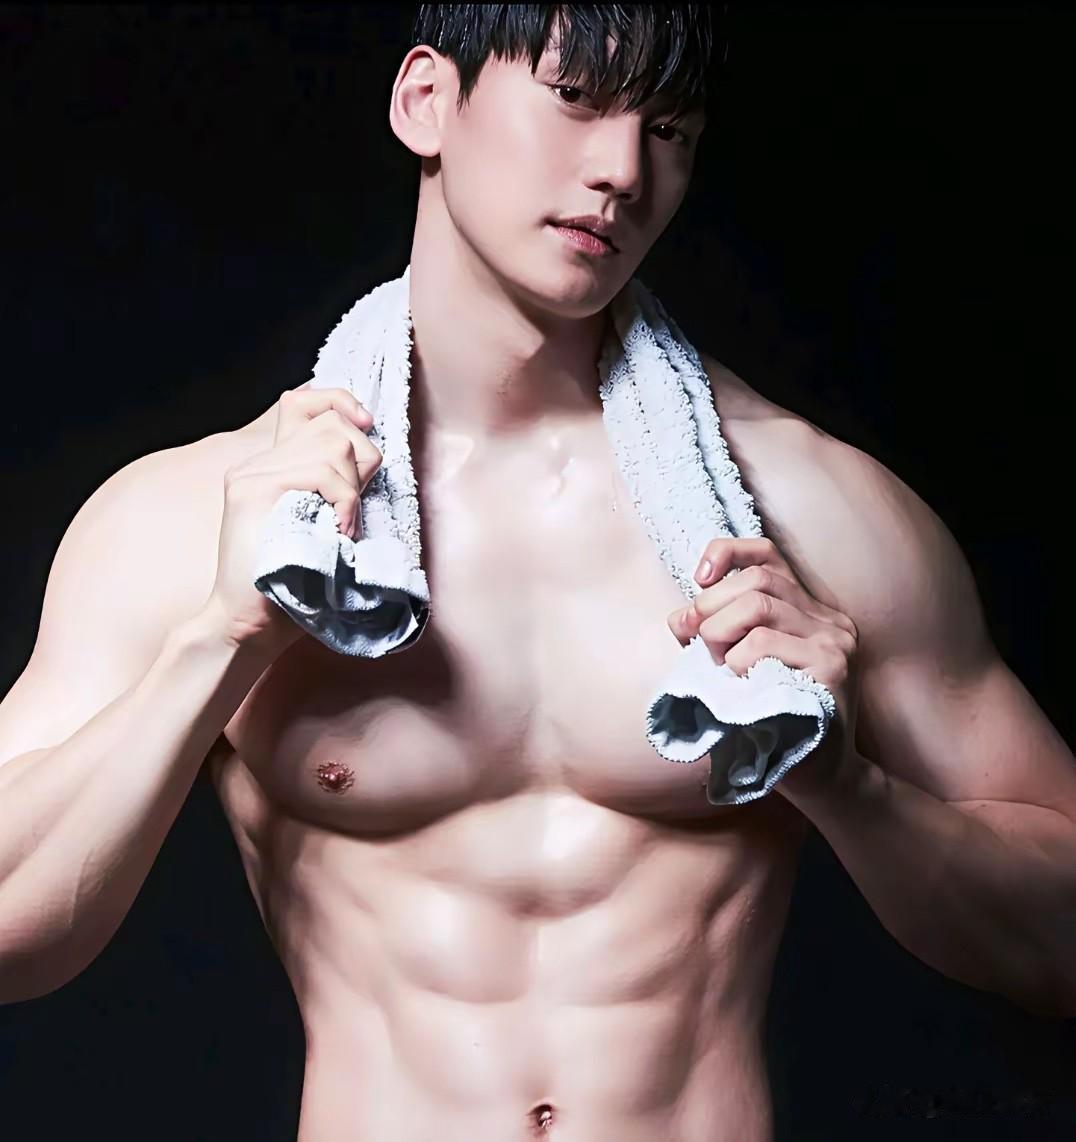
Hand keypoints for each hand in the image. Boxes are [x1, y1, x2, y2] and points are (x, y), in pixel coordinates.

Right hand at [204, 381, 381, 658]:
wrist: (249, 625)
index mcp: (271, 468)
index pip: (304, 402)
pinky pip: (321, 473)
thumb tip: (371, 453)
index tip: (366, 425)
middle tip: (354, 511)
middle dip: (363, 461)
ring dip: (353, 488)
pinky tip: (340, 533)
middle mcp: (256, 465)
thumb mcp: (323, 526)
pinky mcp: (252, 492)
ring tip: (344, 528)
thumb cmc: (295, 585)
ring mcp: (251, 476)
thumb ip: (335, 488)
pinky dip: (345, 503)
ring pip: (332, 445)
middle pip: (331, 423)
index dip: (341, 403)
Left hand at [666, 537, 861, 795]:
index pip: (767, 554)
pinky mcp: (832, 667)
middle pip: (756, 580)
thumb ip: (715, 638)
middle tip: (698, 643)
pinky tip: (740, 686)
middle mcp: (829, 620)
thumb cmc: (773, 724)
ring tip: (720, 668)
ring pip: (758, 606)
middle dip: (711, 607)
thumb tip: (680, 617)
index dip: (727, 553)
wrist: (820, 779)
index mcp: (809, 611)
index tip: (698, 578)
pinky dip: (736, 662)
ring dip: (721, 634)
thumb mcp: (738, 671)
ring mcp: (836, 642)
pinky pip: (764, 644)